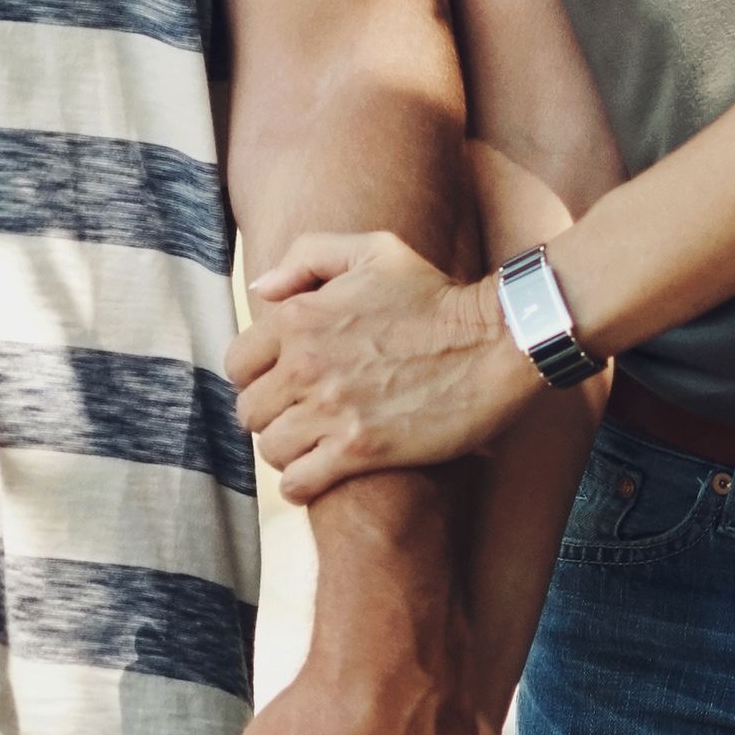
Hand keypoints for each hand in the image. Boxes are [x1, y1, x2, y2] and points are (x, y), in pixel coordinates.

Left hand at [237, 229, 543, 502]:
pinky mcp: (360, 450)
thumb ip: (307, 257)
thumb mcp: (374, 251)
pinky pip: (299, 482)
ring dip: (287, 451)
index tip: (282, 383)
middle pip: (249, 411)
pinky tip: (321, 474)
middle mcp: (306, 364)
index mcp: (300, 317)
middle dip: (271, 416)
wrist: (497, 342)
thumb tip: (261, 291)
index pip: (237, 363)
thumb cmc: (436, 295)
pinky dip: (302, 484)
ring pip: (271, 449)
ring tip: (312, 446)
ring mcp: (332, 409)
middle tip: (299, 417)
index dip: (257, 376)